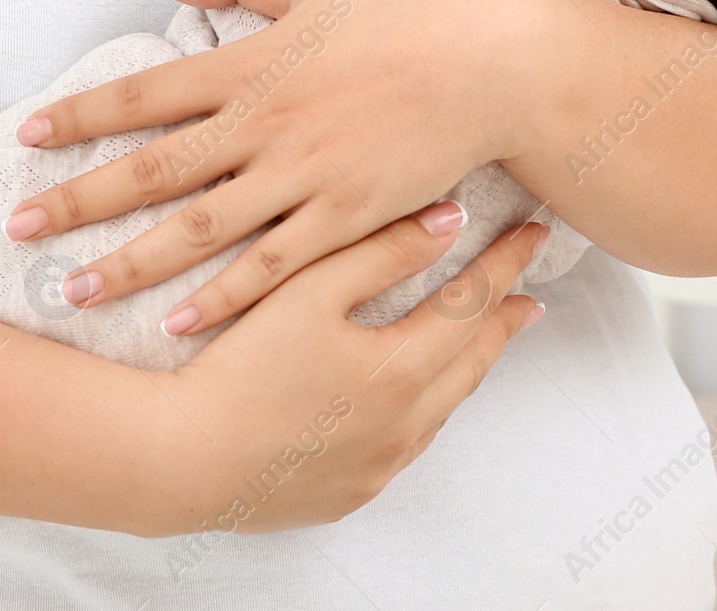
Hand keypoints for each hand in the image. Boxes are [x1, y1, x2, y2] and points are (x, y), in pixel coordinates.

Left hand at [5, 0, 529, 334]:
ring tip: (71, 290)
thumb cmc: (403, 12)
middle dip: (78, 200)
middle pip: (151, 172)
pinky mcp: (343, 218)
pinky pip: (271, 269)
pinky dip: (221, 299)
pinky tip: (176, 325)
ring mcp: (301, 177)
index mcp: (251, 65)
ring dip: (129, 263)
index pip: (144, 94)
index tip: (29, 136)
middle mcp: (263, 126)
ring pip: (197, 231)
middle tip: (17, 228)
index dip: (82, 115)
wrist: (490, 61)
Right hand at [150, 207, 547, 534]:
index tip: (533, 235)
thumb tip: (450, 222)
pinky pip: (404, 447)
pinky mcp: (347, 495)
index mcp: (403, 370)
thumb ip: (382, 251)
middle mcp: (405, 425)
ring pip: (442, 409)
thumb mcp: (308, 289)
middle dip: (500, 323)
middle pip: (471, 362)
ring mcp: (378, 467)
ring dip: (462, 370)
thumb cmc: (239, 368)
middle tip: (525, 296)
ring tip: (476, 344)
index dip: (505, 265)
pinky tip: (410, 401)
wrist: (183, 462)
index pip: (473, 304)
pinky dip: (421, 412)